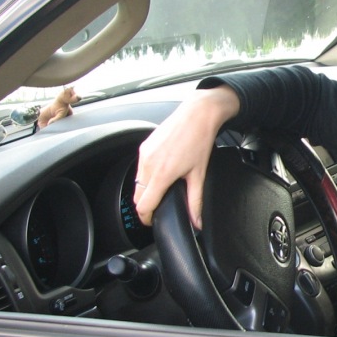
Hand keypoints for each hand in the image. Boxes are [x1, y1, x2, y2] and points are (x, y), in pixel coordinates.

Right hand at [134, 86, 240, 228]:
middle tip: (157, 209)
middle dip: (145, 206)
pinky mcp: (144, 147)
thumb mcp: (199, 175)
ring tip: (161, 191)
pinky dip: (146, 176)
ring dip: (145, 190)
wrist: (197, 115)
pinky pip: (139, 169)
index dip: (146, 218)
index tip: (152, 221)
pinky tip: (160, 174)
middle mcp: (148, 164)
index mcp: (161, 174)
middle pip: (137, 196)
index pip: (144, 205)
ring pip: (137, 183)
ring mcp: (144, 154)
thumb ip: (195, 201)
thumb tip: (197, 222)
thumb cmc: (199, 140)